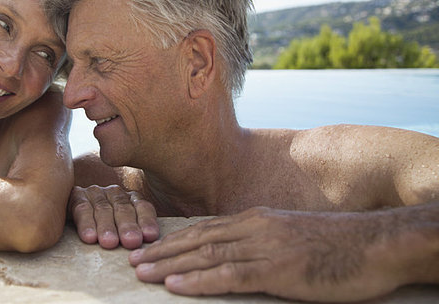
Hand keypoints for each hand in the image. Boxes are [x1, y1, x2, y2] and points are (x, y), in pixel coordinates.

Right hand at [69, 184, 158, 249]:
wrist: (72, 212)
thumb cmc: (105, 232)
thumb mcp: (123, 231)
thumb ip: (137, 234)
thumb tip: (153, 247)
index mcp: (131, 198)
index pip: (143, 207)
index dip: (146, 221)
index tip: (150, 236)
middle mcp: (115, 193)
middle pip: (123, 208)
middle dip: (128, 226)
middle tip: (132, 242)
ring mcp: (96, 193)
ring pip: (103, 209)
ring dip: (107, 227)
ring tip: (110, 243)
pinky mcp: (76, 195)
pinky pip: (82, 208)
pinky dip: (86, 223)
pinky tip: (90, 237)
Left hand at [128, 207, 405, 301]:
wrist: (374, 243)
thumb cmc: (336, 244)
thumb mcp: (292, 236)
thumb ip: (264, 240)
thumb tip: (241, 253)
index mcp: (256, 220)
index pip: (205, 228)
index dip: (174, 239)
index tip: (150, 247)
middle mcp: (253, 228)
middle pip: (197, 239)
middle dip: (162, 251)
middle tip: (132, 260)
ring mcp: (263, 247)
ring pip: (205, 255)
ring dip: (169, 265)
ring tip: (141, 272)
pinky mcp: (276, 270)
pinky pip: (229, 275)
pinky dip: (198, 280)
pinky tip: (176, 286)